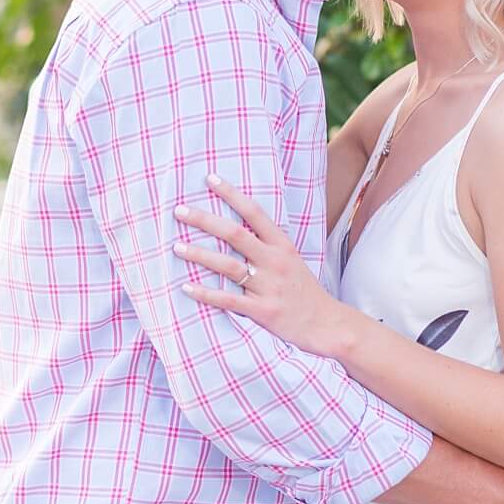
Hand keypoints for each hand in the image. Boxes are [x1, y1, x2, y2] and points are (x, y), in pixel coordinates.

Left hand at [175, 176, 344, 355]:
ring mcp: (269, 286)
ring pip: (229, 266)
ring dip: (200, 255)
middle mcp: (275, 261)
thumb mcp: (292, 259)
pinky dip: (207, 294)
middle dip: (205, 220)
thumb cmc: (305, 290)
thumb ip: (268, 244)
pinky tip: (187, 288)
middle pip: (235, 234)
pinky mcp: (264, 311)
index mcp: (282, 245)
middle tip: (180, 211)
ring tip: (176, 247)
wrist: (327, 324)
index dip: (232, 194)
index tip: (210, 179)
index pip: (254, 212)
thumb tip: (238, 225)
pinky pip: (230, 300)